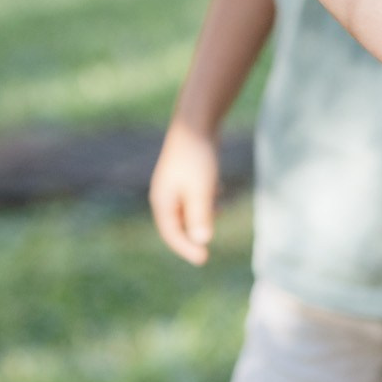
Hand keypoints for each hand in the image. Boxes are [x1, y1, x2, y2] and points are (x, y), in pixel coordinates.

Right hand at [149, 121, 222, 265]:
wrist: (196, 122)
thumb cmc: (198, 158)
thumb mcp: (201, 190)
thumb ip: (200, 216)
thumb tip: (201, 241)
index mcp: (162, 201)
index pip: (171, 234)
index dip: (186, 249)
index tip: (203, 259)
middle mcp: (164, 194)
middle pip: (177, 224)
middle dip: (192, 234)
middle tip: (207, 249)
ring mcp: (173, 183)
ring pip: (186, 209)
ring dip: (202, 215)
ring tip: (219, 209)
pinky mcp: (184, 173)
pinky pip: (192, 195)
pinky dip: (205, 199)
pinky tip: (219, 191)